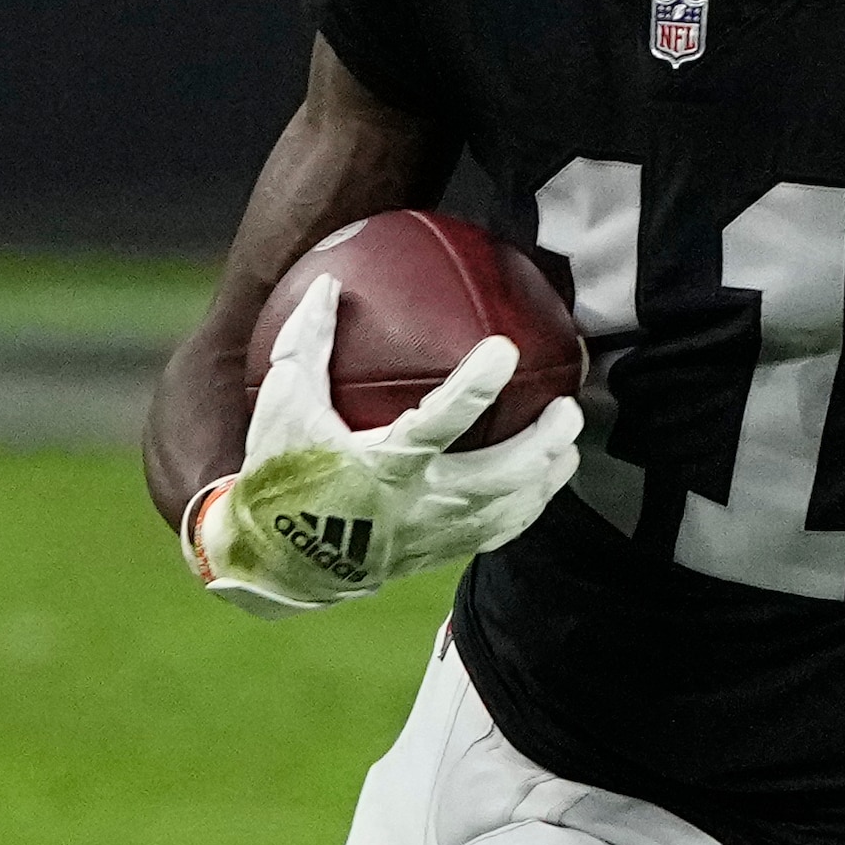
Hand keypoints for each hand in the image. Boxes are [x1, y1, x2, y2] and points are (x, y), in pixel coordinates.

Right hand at [184, 275, 584, 617]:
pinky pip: (494, 534)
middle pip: (500, 477)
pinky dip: (526, 510)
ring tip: (570, 446)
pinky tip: (543, 485)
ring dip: (546, 479)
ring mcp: (431, 535)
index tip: (505, 349)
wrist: (274, 561)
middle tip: (568, 409)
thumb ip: (308, 342)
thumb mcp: (283, 404)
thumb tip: (330, 282)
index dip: (478, 386)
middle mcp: (415, 503)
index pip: (441, 421)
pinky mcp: (436, 553)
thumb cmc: (280, 473)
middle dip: (543, 444)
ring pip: (507, 511)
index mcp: (381, 464)